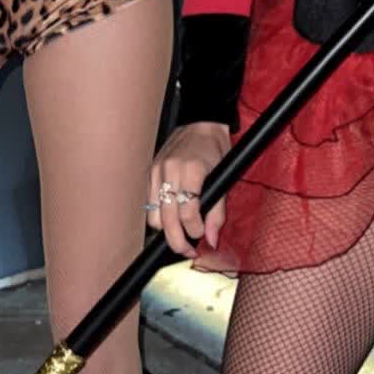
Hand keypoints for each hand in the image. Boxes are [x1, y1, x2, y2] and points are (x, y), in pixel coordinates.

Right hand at [147, 122, 232, 257]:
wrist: (200, 122)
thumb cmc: (216, 149)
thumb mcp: (224, 178)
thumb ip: (218, 212)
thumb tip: (212, 241)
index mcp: (191, 170)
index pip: (188, 212)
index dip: (195, 230)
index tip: (202, 236)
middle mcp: (170, 170)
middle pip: (167, 219)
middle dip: (177, 241)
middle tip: (189, 251)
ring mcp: (156, 171)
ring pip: (153, 215)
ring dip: (166, 230)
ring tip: (180, 234)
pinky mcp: (149, 172)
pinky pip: (149, 204)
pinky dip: (160, 216)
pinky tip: (172, 218)